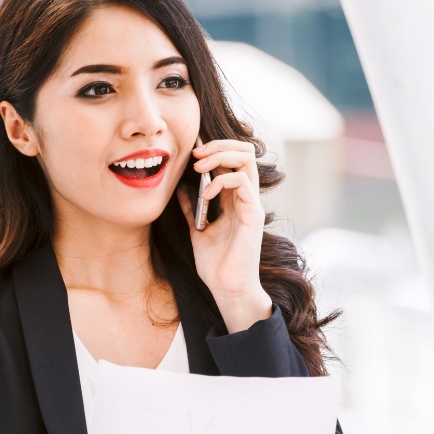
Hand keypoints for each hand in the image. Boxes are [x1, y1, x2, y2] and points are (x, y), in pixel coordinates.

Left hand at [176, 139, 272, 332]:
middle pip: (244, 152)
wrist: (227, 288)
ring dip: (220, 156)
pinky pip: (242, 181)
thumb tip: (180, 190)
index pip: (232, 160)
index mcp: (234, 200)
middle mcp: (245, 198)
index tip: (191, 153)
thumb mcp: (197, 230)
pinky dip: (221, 180)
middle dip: (219, 145)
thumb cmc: (216, 265)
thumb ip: (192, 209)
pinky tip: (205, 193)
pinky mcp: (253, 213)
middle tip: (196, 153)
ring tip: (199, 167)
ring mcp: (251, 204)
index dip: (214, 150)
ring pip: (246, 159)